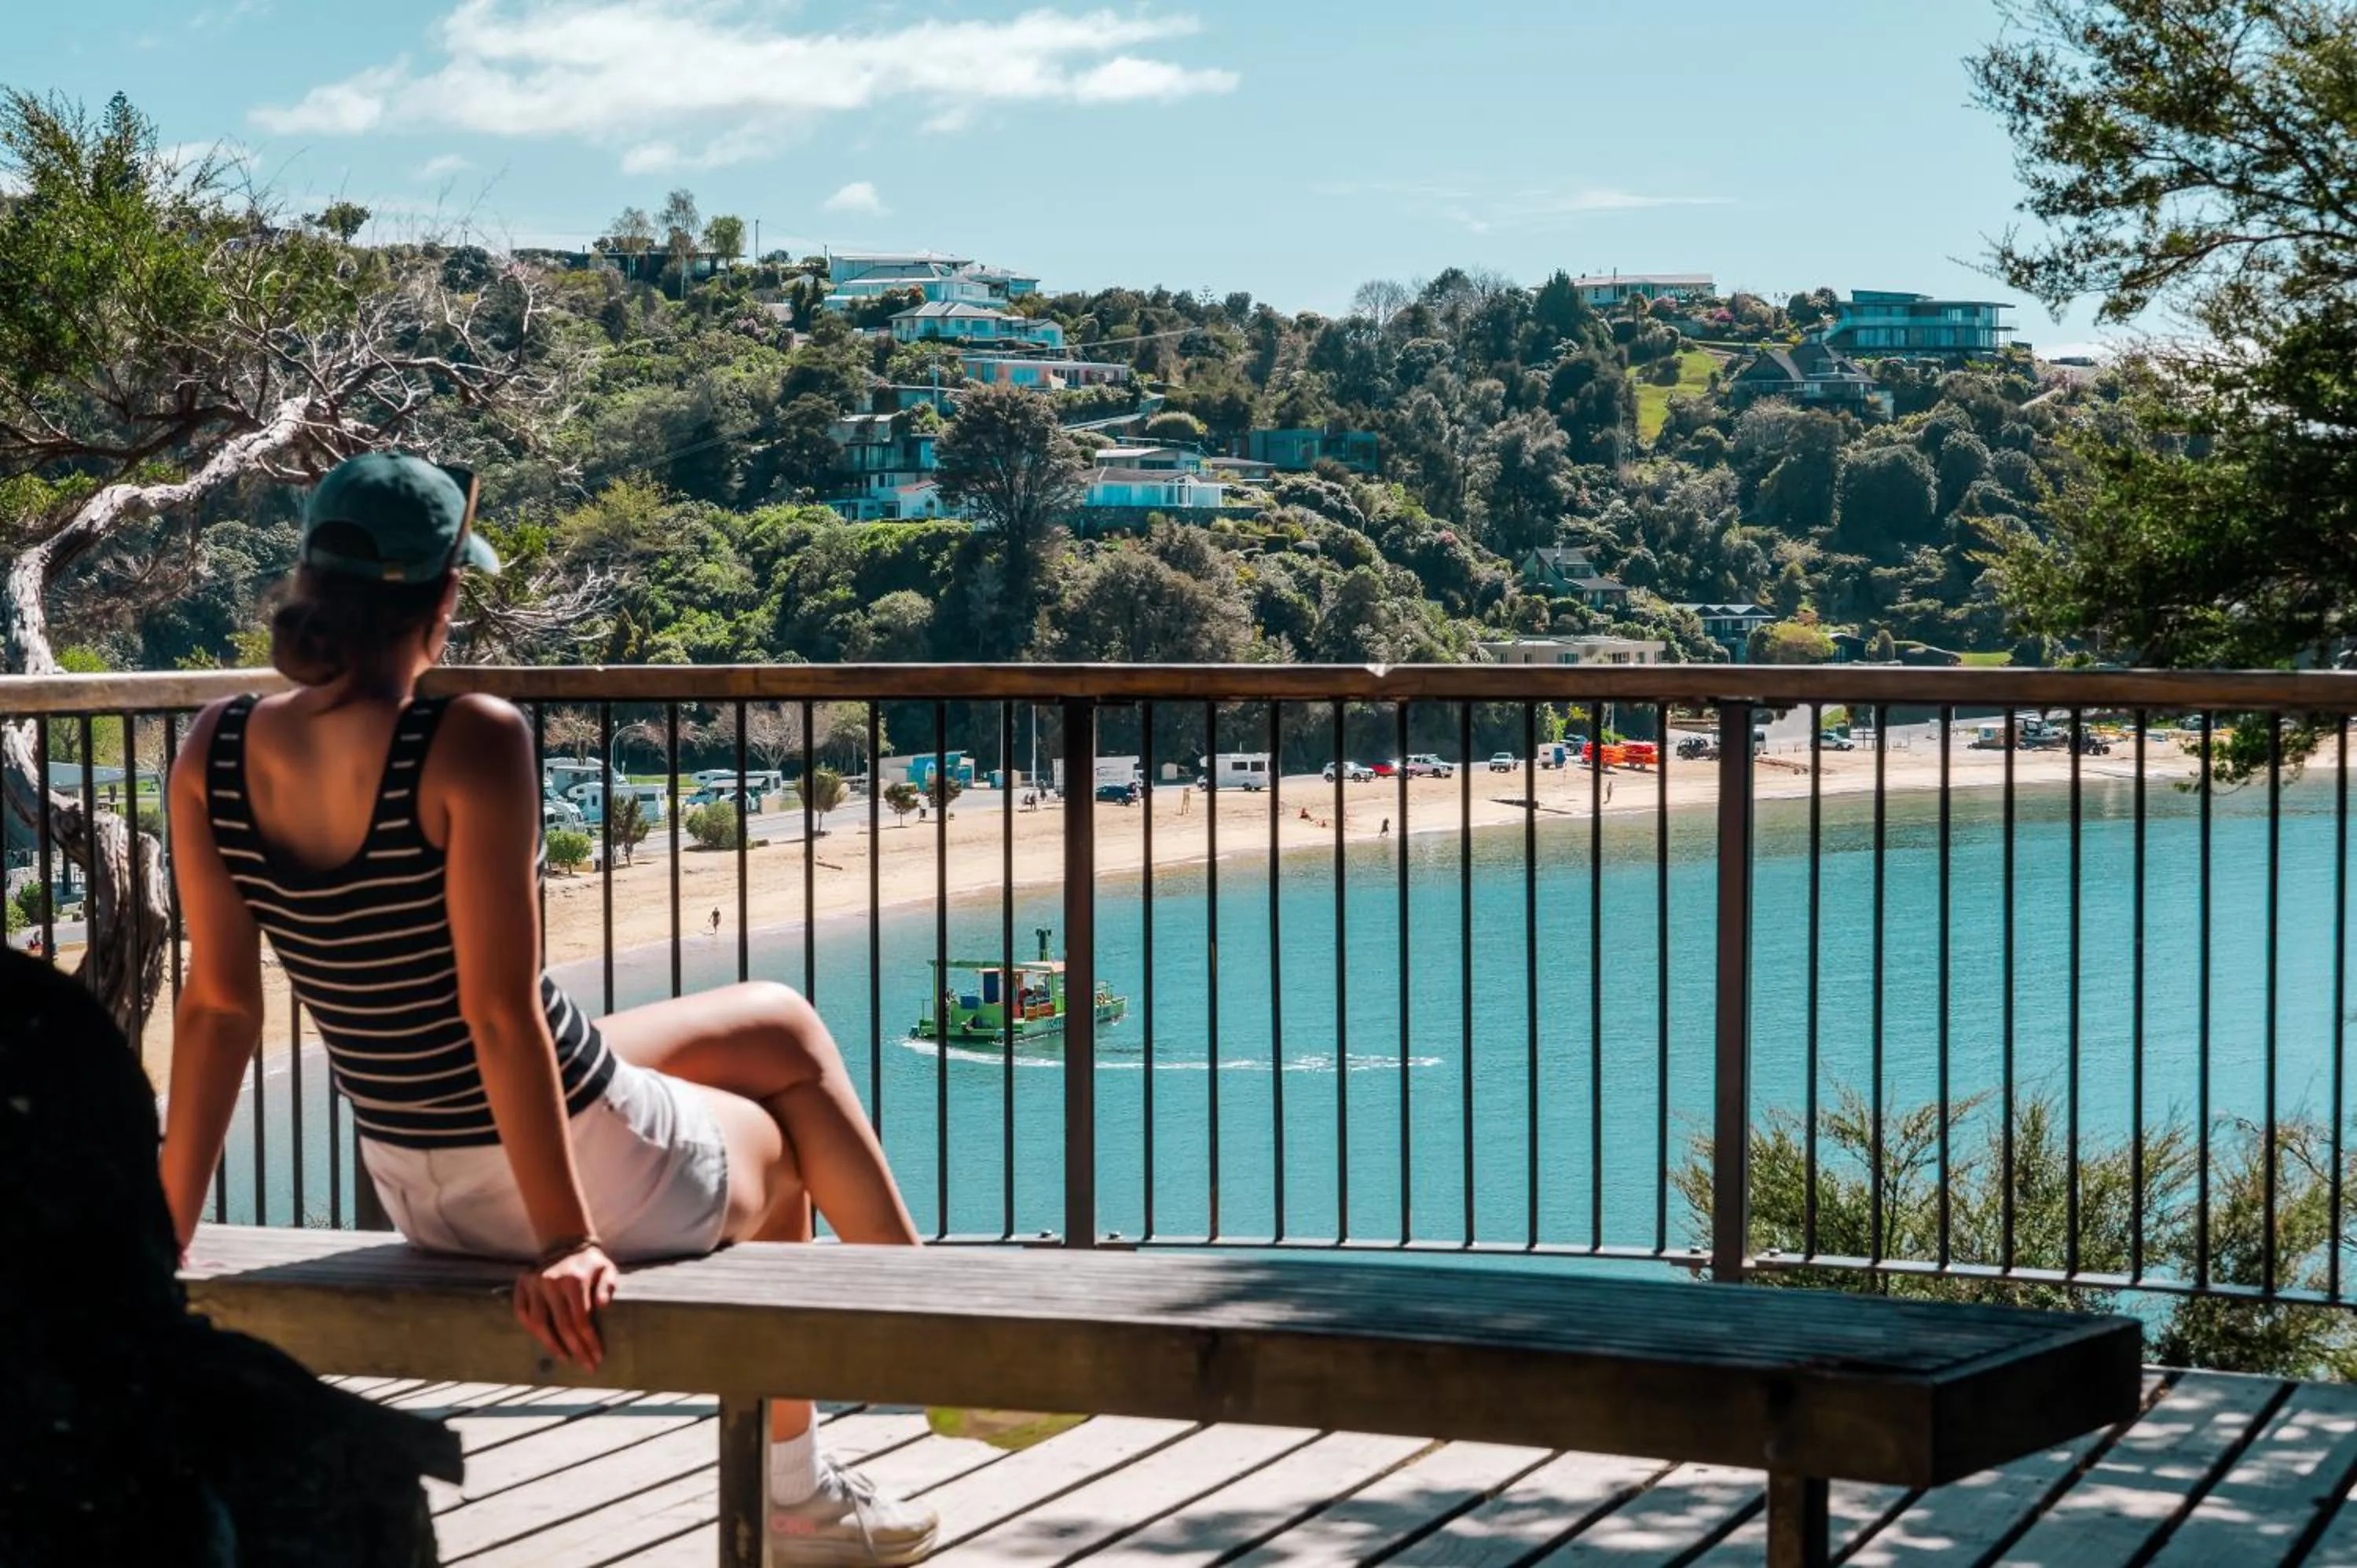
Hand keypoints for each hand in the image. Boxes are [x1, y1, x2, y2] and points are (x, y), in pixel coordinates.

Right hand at [514, 1242, 617, 1371]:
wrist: (565, 1243)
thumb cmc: (590, 1263)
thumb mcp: (607, 1268)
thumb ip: (608, 1285)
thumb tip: (603, 1306)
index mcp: (574, 1280)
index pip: (581, 1319)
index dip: (589, 1341)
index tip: (597, 1357)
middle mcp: (551, 1282)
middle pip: (561, 1326)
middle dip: (575, 1349)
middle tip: (587, 1366)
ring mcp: (534, 1284)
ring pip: (538, 1323)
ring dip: (551, 1345)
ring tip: (565, 1358)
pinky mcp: (521, 1285)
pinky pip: (522, 1314)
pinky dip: (531, 1330)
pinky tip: (545, 1341)